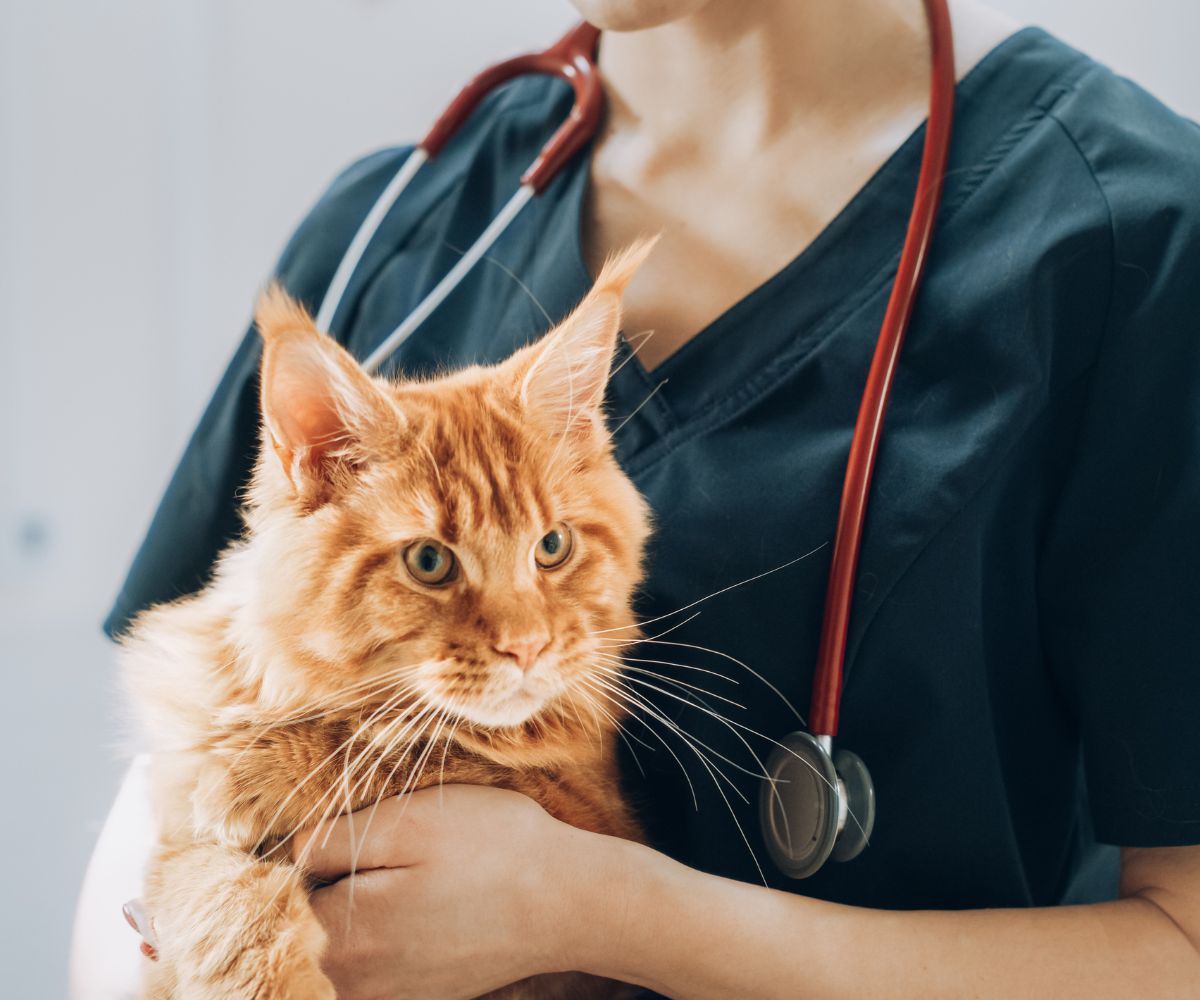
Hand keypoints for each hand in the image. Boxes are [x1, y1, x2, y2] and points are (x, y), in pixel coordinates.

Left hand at [296, 784, 608, 999]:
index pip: (300, 880)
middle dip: (354, 878)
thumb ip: (333, 840)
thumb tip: (293, 853)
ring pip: (352, 937)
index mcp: (341, 933)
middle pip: (321, 914)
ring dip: (378, 906)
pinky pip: (385, 959)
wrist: (569, 902)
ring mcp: (389, 996)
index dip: (340, 845)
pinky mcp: (422, 997)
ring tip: (434, 881)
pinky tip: (442, 908)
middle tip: (418, 853)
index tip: (386, 833)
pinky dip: (402, 933)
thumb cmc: (492, 849)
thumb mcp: (408, 819)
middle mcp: (354, 980)